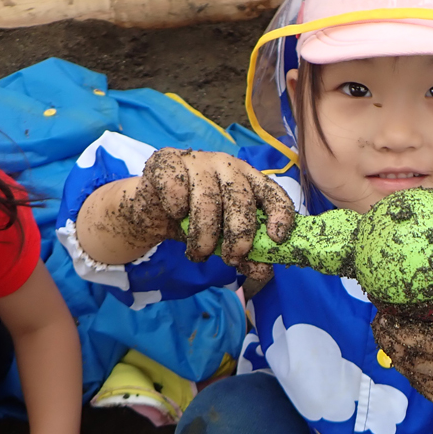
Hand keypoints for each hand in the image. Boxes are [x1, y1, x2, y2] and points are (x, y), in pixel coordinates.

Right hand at [131, 149, 294, 278]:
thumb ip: (246, 255)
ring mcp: (198, 161)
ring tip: (198, 253)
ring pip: (208, 198)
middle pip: (241, 198)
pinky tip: (175, 215)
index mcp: (250, 181)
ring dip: (203, 234)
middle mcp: (228, 166)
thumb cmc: (195, 222)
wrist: (151, 210)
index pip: (273, 193)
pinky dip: (176, 208)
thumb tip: (263, 272)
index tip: (277, 238)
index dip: (280, 214)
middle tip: (232, 258)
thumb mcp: (223, 241)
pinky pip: (176, 187)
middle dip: (239, 233)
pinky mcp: (168, 161)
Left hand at [372, 284, 432, 405]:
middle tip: (379, 323)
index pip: (431, 341)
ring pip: (412, 373)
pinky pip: (417, 383)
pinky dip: (406, 366)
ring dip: (394, 353)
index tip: (385, 316)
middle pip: (416, 360)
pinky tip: (401, 351)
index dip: (403, 331)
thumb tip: (422, 274)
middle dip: (391, 341)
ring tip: (385, 334)